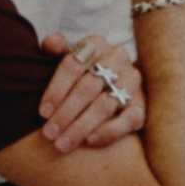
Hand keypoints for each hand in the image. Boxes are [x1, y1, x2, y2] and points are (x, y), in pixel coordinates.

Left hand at [37, 32, 145, 152]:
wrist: (112, 83)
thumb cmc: (81, 72)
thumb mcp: (67, 59)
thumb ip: (56, 50)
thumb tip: (51, 41)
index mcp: (96, 44)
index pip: (73, 65)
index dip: (56, 90)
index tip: (42, 113)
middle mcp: (117, 58)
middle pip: (88, 87)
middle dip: (65, 113)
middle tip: (49, 134)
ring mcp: (132, 80)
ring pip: (105, 105)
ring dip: (81, 127)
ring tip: (62, 144)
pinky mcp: (142, 103)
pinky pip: (129, 120)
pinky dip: (109, 131)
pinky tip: (90, 141)